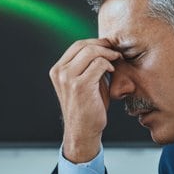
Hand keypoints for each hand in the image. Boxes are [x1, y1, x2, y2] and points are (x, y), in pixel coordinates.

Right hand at [48, 39, 120, 162]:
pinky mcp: (80, 85)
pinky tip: (112, 71)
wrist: (83, 130)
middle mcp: (59, 72)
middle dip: (103, 45)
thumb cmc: (86, 107)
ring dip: (108, 54)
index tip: (109, 46)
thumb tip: (103, 48)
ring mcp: (68, 78)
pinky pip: (99, 64)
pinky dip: (109, 65)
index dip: (95, 42)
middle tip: (116, 51)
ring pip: (91, 52)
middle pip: (83, 45)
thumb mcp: (82, 82)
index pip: (77, 45)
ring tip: (116, 60)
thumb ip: (88, 66)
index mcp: (57, 70)